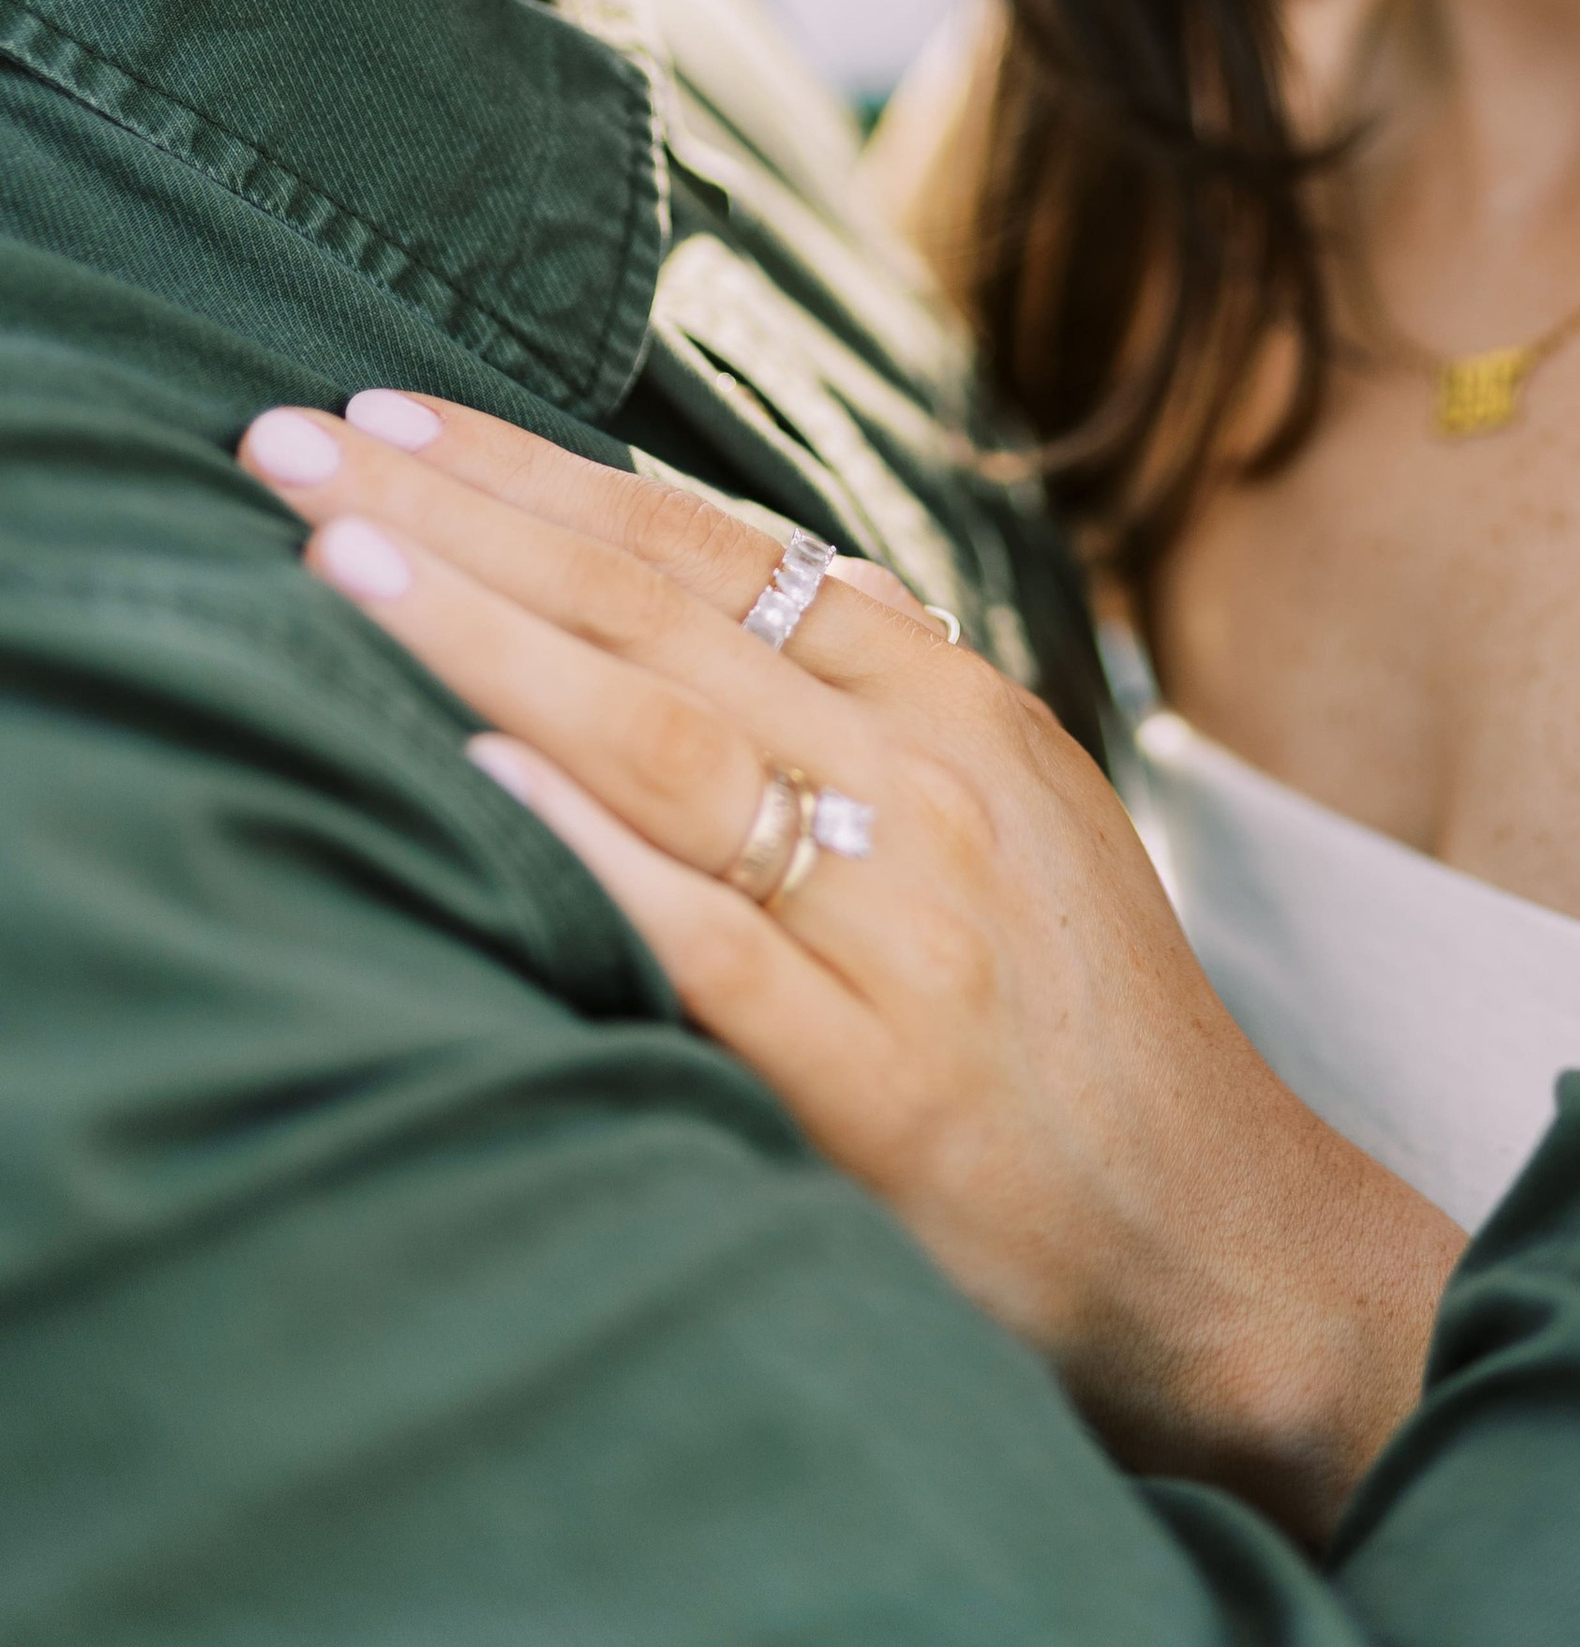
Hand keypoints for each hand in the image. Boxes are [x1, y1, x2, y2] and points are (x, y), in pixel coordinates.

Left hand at [237, 393, 1459, 1534]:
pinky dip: (595, 853)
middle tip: (292, 438)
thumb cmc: (1081, 1024)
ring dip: (488, 638)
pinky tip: (481, 779)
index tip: (386, 410)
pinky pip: (713, 944)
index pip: (714, 550)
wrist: (1220, 1236)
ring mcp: (904, 927)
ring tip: (336, 559)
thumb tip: (708, 554)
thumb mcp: (1009, 806)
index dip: (540, 471)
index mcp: (955, 706)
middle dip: (464, 516)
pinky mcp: (878, 1081)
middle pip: (662, 614)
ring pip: (666, 742)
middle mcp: (930, 784)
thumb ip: (868, 688)